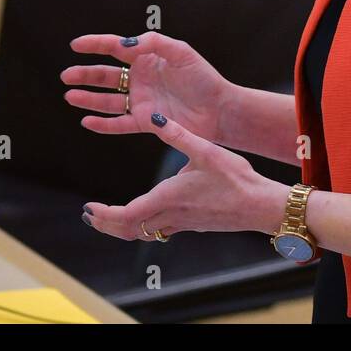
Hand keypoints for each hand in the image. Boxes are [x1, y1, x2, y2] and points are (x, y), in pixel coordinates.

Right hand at [62, 31, 229, 143]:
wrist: (220, 109)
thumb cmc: (203, 77)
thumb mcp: (180, 51)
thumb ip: (153, 43)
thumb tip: (123, 45)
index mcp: (147, 58)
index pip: (114, 49)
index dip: (95, 45)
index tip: (75, 45)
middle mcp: (140, 79)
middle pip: (105, 76)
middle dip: (85, 75)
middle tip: (66, 75)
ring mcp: (141, 101)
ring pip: (108, 100)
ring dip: (88, 99)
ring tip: (70, 96)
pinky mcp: (146, 123)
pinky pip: (119, 124)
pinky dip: (102, 124)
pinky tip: (86, 121)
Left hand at [81, 113, 287, 239]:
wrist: (260, 206)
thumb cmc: (236, 179)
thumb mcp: (205, 150)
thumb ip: (177, 134)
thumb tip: (152, 116)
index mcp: (168, 198)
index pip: (126, 215)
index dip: (105, 215)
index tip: (89, 207)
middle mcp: (171, 216)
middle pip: (129, 230)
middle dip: (106, 225)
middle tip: (90, 215)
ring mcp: (182, 224)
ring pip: (143, 233)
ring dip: (122, 227)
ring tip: (108, 217)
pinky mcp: (193, 225)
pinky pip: (159, 230)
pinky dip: (142, 225)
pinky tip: (144, 214)